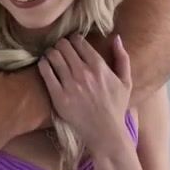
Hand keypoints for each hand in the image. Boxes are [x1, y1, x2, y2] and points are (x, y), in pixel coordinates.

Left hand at [38, 34, 132, 156]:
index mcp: (99, 66)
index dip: (73, 39)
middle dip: (61, 45)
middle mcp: (83, 72)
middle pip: (63, 45)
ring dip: (51, 53)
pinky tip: (45, 65)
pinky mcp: (58, 96)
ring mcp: (70, 84)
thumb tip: (116, 37)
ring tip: (52, 57)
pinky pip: (45, 72)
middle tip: (60, 50)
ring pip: (53, 55)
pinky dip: (43, 64)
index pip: (78, 41)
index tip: (72, 43)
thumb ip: (122, 58)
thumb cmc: (116, 107)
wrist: (106, 132)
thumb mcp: (126, 82)